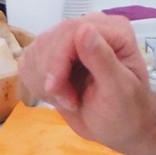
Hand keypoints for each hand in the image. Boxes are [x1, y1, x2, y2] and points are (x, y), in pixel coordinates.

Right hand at [18, 15, 155, 154]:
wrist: (120, 128)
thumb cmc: (127, 112)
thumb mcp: (119, 90)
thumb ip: (103, 60)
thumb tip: (84, 29)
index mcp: (113, 30)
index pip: (71, 30)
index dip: (57, 59)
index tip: (55, 90)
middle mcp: (91, 26)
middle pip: (50, 39)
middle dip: (51, 75)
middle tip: (69, 102)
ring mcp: (71, 39)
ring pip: (36, 49)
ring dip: (44, 81)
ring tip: (68, 100)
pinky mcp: (54, 54)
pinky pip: (29, 60)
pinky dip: (36, 82)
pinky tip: (57, 95)